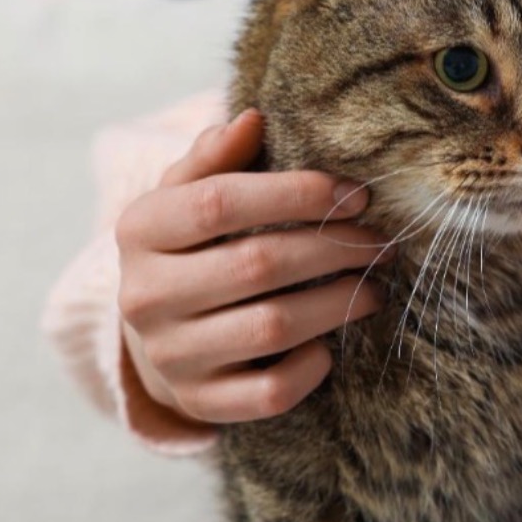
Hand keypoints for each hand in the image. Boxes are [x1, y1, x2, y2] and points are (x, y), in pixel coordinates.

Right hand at [116, 110, 392, 423]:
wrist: (159, 335)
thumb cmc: (194, 247)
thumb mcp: (189, 194)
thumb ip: (218, 157)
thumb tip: (252, 119)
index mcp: (140, 230)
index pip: (220, 203)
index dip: (298, 194)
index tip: (357, 195)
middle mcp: (144, 295)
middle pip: (258, 264)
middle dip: (335, 248)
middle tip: (381, 241)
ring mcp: (171, 355)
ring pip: (273, 327)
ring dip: (338, 302)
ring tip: (373, 285)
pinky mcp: (200, 402)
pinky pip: (270, 391)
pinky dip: (312, 366)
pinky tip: (330, 344)